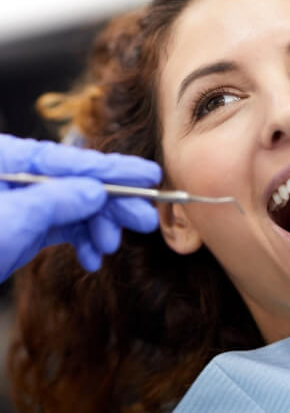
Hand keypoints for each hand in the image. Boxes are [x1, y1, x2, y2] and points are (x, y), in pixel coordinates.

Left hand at [0, 134, 160, 279]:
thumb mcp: (10, 219)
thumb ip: (58, 199)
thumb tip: (98, 190)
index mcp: (11, 160)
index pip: (72, 160)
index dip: (116, 168)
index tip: (148, 174)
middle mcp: (22, 177)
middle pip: (80, 184)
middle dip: (113, 204)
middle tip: (144, 219)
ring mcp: (26, 203)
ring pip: (77, 208)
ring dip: (99, 227)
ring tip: (111, 246)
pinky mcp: (28, 227)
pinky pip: (66, 228)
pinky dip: (82, 242)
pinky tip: (92, 258)